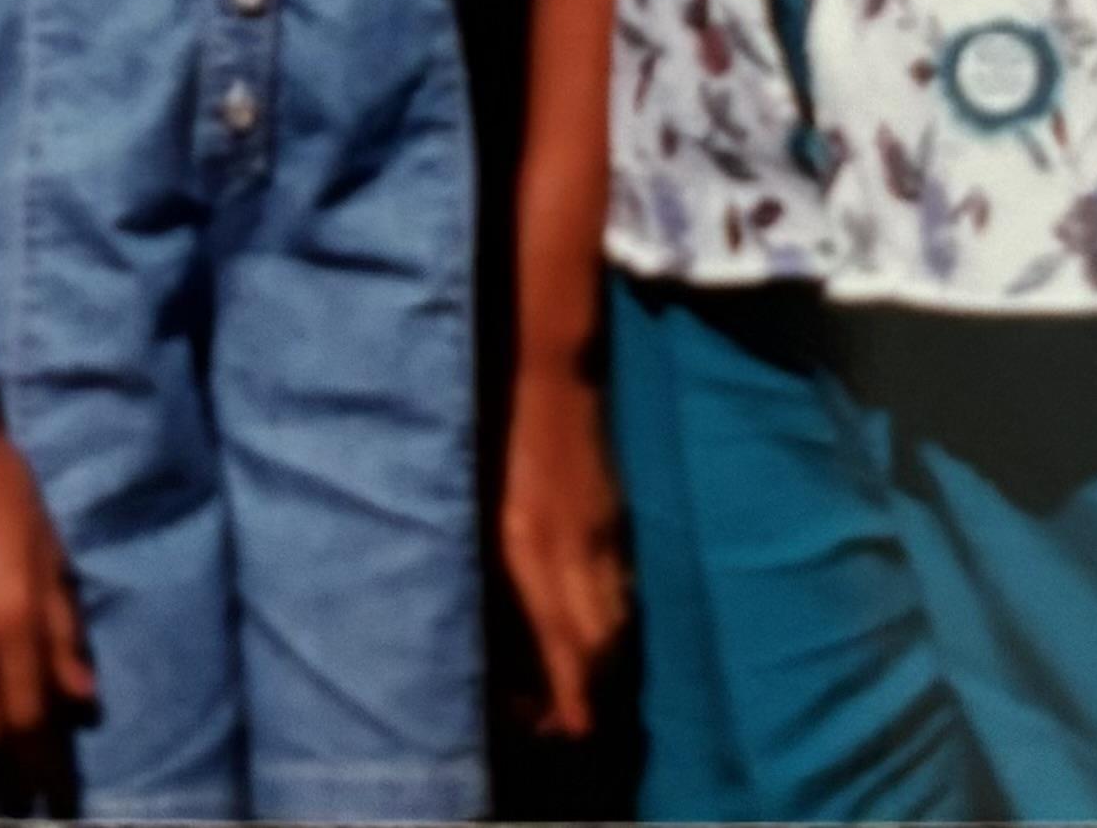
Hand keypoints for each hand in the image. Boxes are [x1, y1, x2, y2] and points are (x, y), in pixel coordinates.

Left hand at [496, 366, 630, 740]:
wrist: (549, 367)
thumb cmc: (490, 428)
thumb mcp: (474, 504)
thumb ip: (484, 566)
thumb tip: (487, 629)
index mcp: (529, 546)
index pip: (563, 643)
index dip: (568, 696)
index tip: (560, 728)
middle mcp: (574, 548)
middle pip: (601, 644)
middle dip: (590, 693)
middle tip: (564, 719)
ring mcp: (603, 531)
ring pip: (617, 617)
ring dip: (603, 660)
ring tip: (579, 685)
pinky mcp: (615, 515)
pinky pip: (622, 583)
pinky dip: (612, 617)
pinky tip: (594, 628)